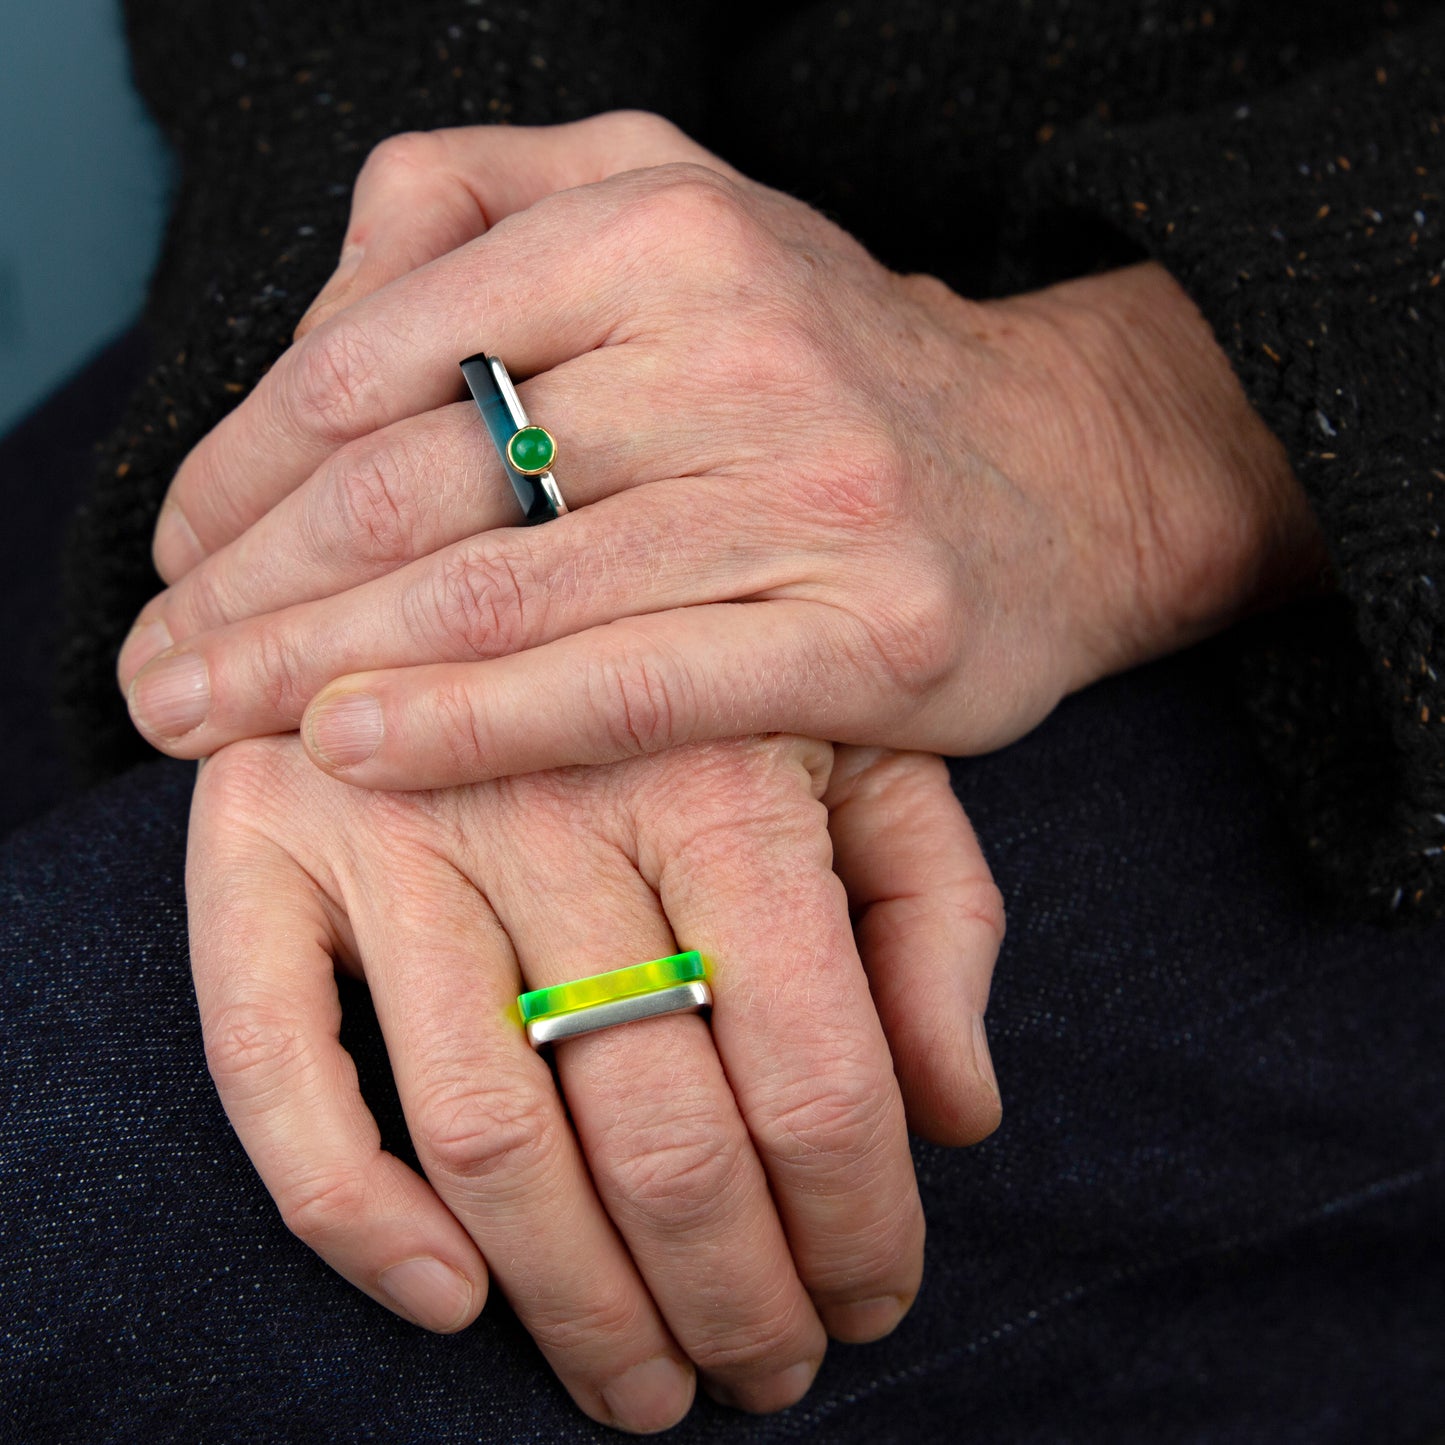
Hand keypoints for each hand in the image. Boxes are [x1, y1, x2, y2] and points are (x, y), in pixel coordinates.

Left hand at [120, 112, 1323, 785]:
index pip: (380, 354)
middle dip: (250, 586)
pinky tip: (353, 747)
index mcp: (662, 217)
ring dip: (319, 666)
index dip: (241, 468)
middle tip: (157, 671)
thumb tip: (301, 348)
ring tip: (206, 722)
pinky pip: (630, 686)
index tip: (179, 559)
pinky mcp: (866, 633)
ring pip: (505, 586)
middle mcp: (738, 336)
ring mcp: (811, 487)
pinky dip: (476, 722)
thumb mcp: (669, 219)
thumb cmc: (828, 366)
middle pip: (418, 477)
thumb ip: (479, 220)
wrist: (1065, 469)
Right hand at [189, 732, 1002, 1429]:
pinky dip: (349, 1214)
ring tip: (642, 1386)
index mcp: (729, 777)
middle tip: (766, 1371)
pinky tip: (445, 1298)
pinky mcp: (261, 838)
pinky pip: (276, 1061)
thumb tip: (962, 1113)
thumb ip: (930, 911)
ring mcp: (396, 822)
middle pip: (665, 1134)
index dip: (859, 1227)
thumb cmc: (708, 664)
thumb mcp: (861, 746)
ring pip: (492, 1137)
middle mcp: (562, 800)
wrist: (496, 504)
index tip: (873, 1298)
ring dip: (577, 1307)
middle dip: (734, 1301)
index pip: (819, 1074)